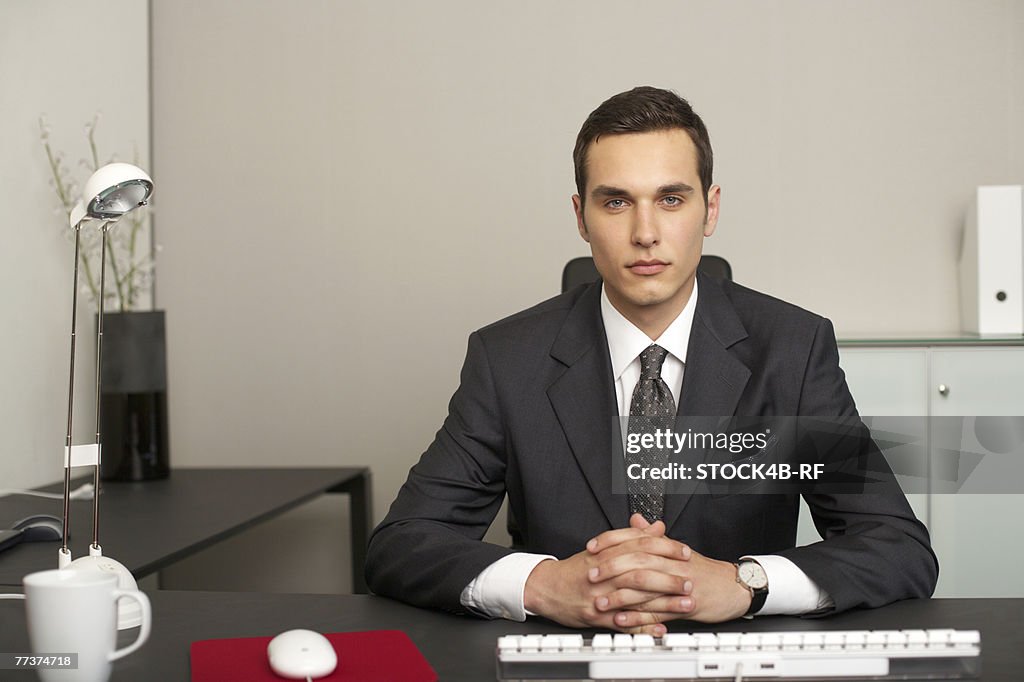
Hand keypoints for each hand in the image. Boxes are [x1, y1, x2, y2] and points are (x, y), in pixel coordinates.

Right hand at [523, 517, 684, 630]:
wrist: (546, 587)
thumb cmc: (576, 569)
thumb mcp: (602, 548)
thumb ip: (632, 537)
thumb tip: (657, 527)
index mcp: (606, 553)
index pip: (640, 545)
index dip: (665, 548)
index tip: (685, 553)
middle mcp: (603, 573)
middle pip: (640, 571)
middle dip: (669, 577)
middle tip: (690, 580)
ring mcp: (600, 596)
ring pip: (636, 597)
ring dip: (664, 603)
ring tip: (685, 604)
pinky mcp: (597, 616)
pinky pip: (624, 623)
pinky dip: (644, 627)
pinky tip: (661, 627)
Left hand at [588, 515, 751, 628]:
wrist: (732, 587)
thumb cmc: (702, 569)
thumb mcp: (677, 548)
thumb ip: (652, 536)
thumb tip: (635, 520)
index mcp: (667, 547)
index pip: (634, 539)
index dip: (611, 542)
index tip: (591, 547)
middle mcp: (670, 563)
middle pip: (636, 562)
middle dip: (610, 569)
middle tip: (591, 575)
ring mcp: (676, 585)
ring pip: (644, 589)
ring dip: (619, 597)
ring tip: (600, 603)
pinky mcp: (682, 606)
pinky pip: (655, 612)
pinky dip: (637, 617)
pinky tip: (621, 619)